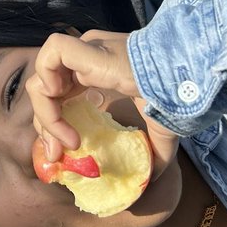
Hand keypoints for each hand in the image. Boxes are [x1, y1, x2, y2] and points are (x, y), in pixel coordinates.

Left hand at [27, 30, 179, 182]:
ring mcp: (82, 49)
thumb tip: (151, 179)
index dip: (54, 123)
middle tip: (58, 154)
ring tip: (68, 140)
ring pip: (41, 78)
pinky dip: (47, 87)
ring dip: (46, 114)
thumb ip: (152, 152)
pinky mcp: (81, 47)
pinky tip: (66, 109)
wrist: (185, 79)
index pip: (60, 94)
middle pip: (46, 90)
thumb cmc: (177, 97)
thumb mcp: (160, 130)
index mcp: (99, 69)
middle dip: (46, 126)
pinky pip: (48, 60)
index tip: (64, 152)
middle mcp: (86, 57)